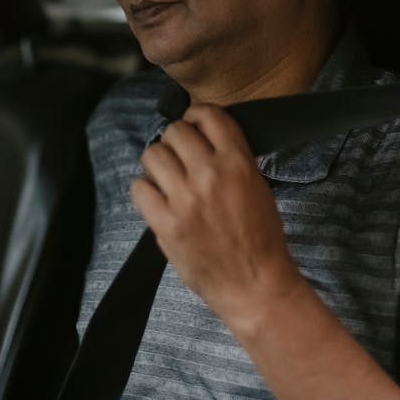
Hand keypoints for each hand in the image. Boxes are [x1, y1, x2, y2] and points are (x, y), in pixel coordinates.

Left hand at [131, 104, 303, 333]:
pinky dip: (145, 190)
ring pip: (153, 154)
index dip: (196, 115)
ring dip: (158, 161)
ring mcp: (184, 199)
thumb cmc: (261, 236)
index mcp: (238, 162)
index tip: (193, 124)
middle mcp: (209, 175)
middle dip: (175, 140)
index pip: (209, 116)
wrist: (254, 284)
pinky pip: (139, 187)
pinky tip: (157, 198)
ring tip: (166, 176)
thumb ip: (232, 158)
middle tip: (179, 156)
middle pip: (175, 131)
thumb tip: (204, 138)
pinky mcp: (165, 224)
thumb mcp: (257, 185)